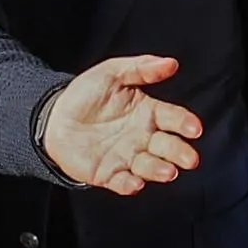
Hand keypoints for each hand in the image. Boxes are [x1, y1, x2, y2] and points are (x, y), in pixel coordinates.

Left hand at [39, 56, 204, 193]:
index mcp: (148, 113)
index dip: (185, 123)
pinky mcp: (109, 174)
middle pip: (168, 147)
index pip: (173, 118)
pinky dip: (130, 184)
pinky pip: (123, 182)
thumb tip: (172, 63)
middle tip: (189, 159)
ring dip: (160, 171)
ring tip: (167, 171)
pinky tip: (135, 181)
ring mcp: (127, 158)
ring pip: (149, 167)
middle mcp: (143, 138)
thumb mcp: (112, 73)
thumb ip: (141, 68)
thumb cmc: (85, 94)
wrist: (53, 118)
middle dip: (180, 154)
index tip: (194, 128)